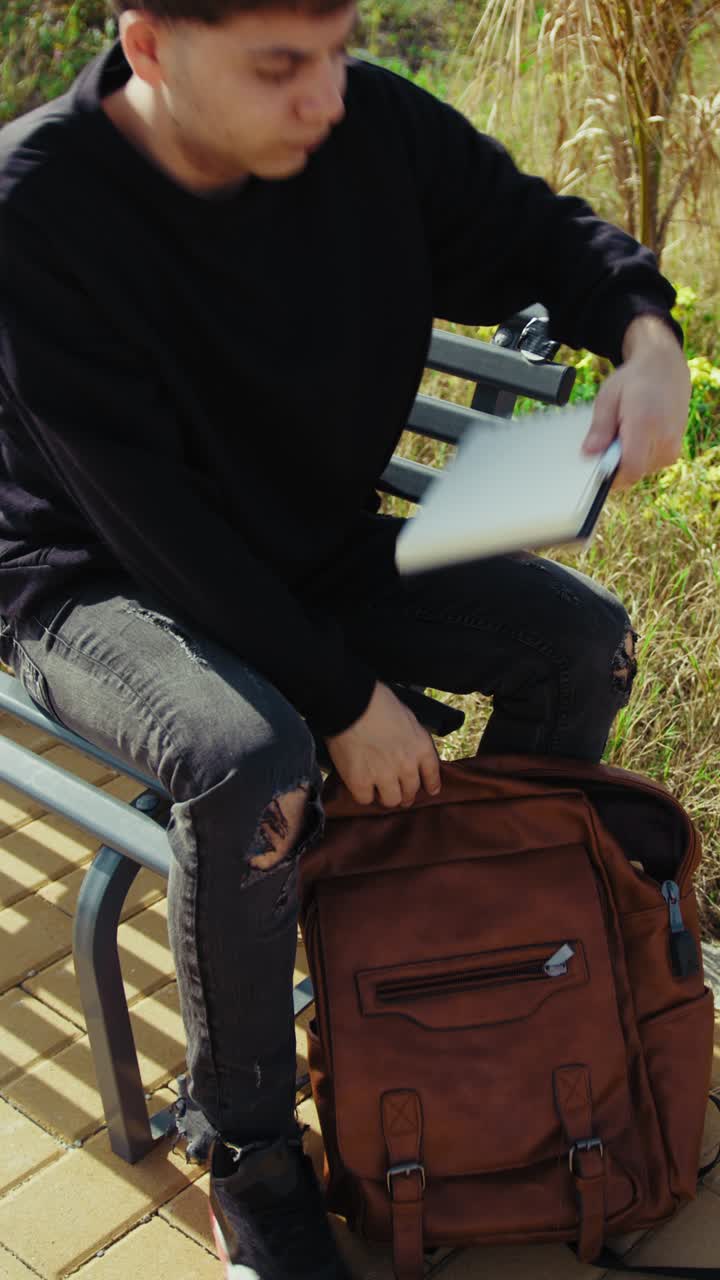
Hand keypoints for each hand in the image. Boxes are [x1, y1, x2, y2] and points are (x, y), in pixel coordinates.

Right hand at [325, 681, 441, 807]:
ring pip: (391, 800)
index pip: (432, 775)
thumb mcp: (407, 717)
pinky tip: (360, 785)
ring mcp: (384, 775)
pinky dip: (363, 794)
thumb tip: (407, 749)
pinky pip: (365, 799)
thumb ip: (411, 739)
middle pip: (411, 792)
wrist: (351, 703)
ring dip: (386, 796)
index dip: (431, 785)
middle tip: (397, 793)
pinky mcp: (361, 782)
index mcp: (421, 747)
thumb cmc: (376, 702)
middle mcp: (407, 765)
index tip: (429, 790)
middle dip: (405, 794)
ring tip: (378, 791)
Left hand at [582, 314, 690, 487]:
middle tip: (611, 439)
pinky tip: (636, 436)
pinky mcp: (674, 453)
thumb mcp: (608, 398)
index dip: (610, 475)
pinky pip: (649, 466)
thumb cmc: (634, 380)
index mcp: (645, 424)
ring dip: (627, 460)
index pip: (630, 469)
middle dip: (616, 464)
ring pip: (640, 471)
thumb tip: (588, 454)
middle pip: (633, 473)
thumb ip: (599, 428)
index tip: (597, 467)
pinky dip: (638, 457)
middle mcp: (664, 439)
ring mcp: (672, 447)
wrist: (665, 369)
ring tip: (626, 433)